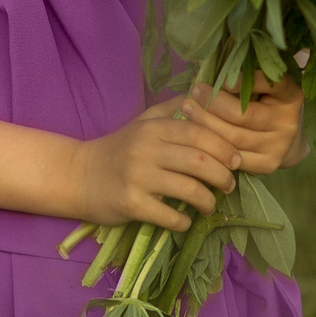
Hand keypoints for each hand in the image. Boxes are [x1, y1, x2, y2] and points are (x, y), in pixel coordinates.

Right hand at [68, 101, 244, 231]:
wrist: (78, 176)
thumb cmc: (117, 149)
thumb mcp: (142, 122)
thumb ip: (173, 109)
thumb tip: (205, 95)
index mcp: (153, 128)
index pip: (199, 133)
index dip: (224, 147)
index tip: (236, 160)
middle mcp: (146, 149)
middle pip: (199, 161)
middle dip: (223, 176)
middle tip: (229, 185)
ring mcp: (138, 177)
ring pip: (190, 190)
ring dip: (208, 201)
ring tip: (211, 204)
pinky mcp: (131, 204)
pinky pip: (170, 216)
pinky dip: (184, 221)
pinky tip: (186, 221)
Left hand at [177, 75, 307, 174]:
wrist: (286, 139)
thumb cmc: (265, 104)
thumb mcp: (264, 87)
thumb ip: (246, 79)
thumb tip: (208, 68)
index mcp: (290, 96)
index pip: (272, 85)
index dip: (247, 82)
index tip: (223, 80)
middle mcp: (287, 122)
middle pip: (243, 115)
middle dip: (212, 103)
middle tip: (194, 92)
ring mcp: (278, 146)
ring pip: (232, 137)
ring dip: (204, 122)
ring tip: (187, 108)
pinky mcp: (267, 165)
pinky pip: (231, 156)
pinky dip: (210, 145)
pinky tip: (195, 134)